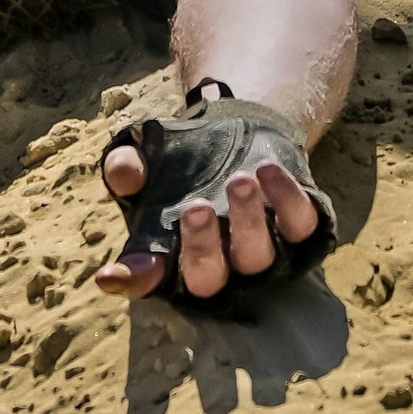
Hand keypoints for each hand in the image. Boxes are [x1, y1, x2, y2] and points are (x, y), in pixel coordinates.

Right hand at [96, 136, 319, 300]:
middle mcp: (217, 266)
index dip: (133, 279)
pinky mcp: (298, 230)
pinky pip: (299, 227)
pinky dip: (286, 201)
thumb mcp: (147, 154)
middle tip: (194, 208)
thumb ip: (128, 163)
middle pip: (208, 279)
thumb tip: (125, 173)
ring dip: (248, 222)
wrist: (236, 134)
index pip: (148, 278)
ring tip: (239, 180)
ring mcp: (261, 253)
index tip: (113, 274)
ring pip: (257, 258)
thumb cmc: (182, 157)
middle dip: (201, 248)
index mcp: (170, 255)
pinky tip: (267, 170)